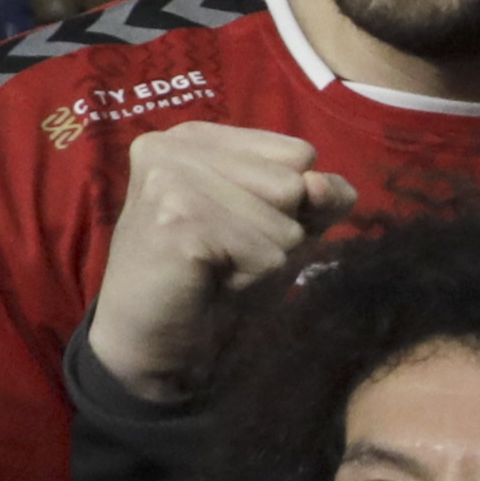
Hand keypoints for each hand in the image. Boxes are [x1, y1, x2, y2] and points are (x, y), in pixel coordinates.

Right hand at [82, 123, 357, 402]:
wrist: (155, 343)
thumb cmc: (217, 282)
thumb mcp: (281, 230)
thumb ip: (319, 199)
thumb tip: (324, 185)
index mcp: (198, 137)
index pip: (299, 153)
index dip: (291, 203)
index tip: (239, 227)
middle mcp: (175, 144)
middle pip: (294, 184)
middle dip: (277, 233)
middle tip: (226, 254)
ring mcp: (170, 178)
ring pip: (283, 221)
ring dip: (263, 261)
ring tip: (217, 269)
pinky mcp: (175, 220)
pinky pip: (264, 254)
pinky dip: (250, 281)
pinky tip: (208, 283)